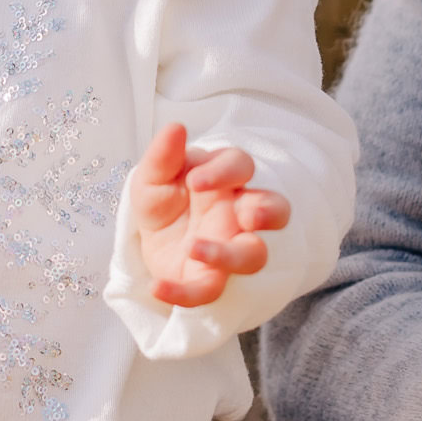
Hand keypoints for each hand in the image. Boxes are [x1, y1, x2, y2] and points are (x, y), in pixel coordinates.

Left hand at [129, 122, 290, 307]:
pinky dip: (184, 293)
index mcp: (225, 180)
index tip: (196, 180)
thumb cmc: (163, 199)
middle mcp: (238, 213)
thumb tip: (176, 127)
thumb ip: (163, 156)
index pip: (241, 166)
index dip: (225, 171)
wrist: (148, 239)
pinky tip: (157, 287)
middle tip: (247, 216)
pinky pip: (210, 291)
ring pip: (255, 254)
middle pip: (273, 210)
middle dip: (268, 212)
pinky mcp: (212, 279)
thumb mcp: (152, 177)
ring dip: (232, 255)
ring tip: (195, 249)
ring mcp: (230, 247)